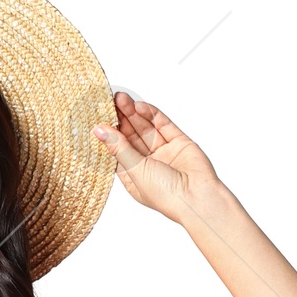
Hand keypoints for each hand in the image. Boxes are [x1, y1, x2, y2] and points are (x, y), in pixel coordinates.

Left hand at [93, 92, 223, 224]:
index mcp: (134, 176)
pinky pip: (163, 124)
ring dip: (134, 113)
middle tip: (109, 101)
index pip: (118, 151)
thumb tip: (99, 131)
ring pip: (146, 128)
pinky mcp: (179, 142)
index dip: (110, 135)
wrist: (197, 197)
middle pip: (131, 137)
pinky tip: (139, 106)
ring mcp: (164, 152)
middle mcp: (149, 164)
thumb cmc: (165, 195)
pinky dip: (151, 114)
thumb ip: (119, 148)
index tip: (99, 118)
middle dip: (121, 119)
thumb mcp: (136, 170)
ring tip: (121, 99)